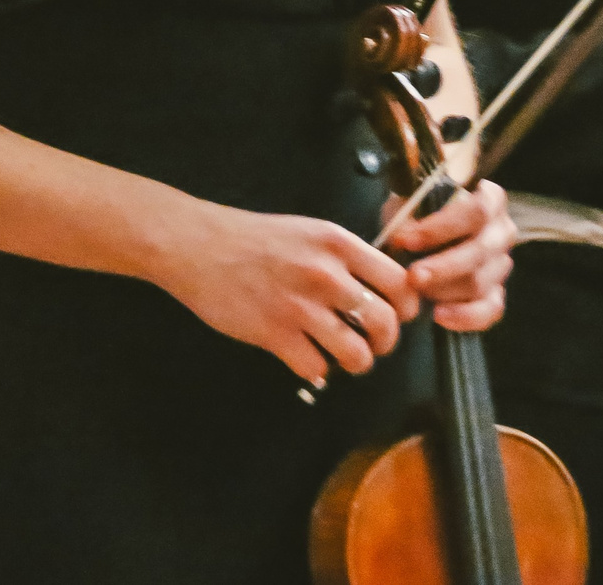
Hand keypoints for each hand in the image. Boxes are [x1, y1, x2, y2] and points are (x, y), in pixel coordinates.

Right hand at [142, 198, 417, 386]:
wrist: (196, 245)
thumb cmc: (249, 238)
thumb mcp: (308, 231)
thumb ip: (344, 257)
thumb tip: (379, 288)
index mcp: (337, 243)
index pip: (399, 282)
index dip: (406, 307)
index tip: (398, 315)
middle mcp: (325, 274)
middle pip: (385, 323)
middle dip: (384, 342)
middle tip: (372, 343)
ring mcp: (300, 306)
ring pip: (357, 354)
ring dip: (355, 362)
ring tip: (340, 355)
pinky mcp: (275, 333)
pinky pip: (317, 368)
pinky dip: (316, 370)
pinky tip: (305, 358)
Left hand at [381, 181, 513, 333]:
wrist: (419, 237)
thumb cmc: (416, 214)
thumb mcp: (408, 204)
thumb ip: (407, 215)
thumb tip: (403, 233)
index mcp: (490, 199)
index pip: (475, 212)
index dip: (440, 227)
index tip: (405, 239)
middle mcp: (502, 231)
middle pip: (480, 251)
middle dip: (443, 266)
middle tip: (412, 276)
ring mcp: (502, 264)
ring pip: (481, 282)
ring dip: (445, 290)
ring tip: (417, 292)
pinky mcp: (497, 293)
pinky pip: (490, 310)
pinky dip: (465, 316)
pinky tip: (439, 315)